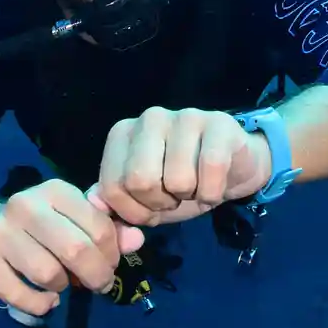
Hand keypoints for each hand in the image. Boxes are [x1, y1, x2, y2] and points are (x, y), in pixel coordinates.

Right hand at [0, 179, 144, 317]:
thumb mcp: (74, 220)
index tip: (109, 263)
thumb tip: (137, 240)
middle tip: (98, 283)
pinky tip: (46, 300)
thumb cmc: (39, 227)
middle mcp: (25, 205)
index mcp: (54, 191)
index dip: (112, 254)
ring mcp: (0, 232)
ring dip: (64, 287)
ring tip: (63, 285)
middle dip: (97, 275)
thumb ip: (108, 230)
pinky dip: (40, 305)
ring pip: (48, 274)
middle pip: (76, 251)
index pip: (98, 227)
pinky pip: (22, 296)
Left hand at [97, 107, 272, 227]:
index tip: (150, 207)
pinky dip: (213, 192)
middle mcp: (149, 118)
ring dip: (190, 197)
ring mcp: (185, 116)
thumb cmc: (182, 183)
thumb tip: (92, 203)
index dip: (133, 212)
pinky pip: (210, 170)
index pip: (112, 187)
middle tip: (174, 197)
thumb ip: (114, 204)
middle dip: (160, 203)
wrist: (234, 168)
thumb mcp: (144, 200)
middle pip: (139, 180)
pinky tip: (214, 185)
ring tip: (194, 186)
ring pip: (177, 179)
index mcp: (123, 133)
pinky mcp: (219, 123)